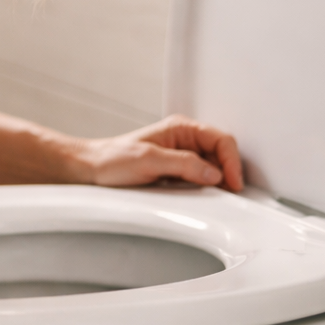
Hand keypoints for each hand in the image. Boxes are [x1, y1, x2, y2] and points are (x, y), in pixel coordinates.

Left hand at [67, 115, 243, 190]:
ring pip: (213, 167)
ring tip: (218, 196)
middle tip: (230, 193)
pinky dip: (206, 187)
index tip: (233, 182)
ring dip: (219, 181)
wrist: (91, 169)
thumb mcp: (149, 161)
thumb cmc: (112, 159)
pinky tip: (203, 196)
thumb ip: (183, 164)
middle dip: (229, 172)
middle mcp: (184, 139)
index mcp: (181, 128)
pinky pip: (200, 177)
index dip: (232, 161)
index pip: (221, 140)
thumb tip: (214, 173)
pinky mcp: (176, 171)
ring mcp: (181, 155)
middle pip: (221, 153)